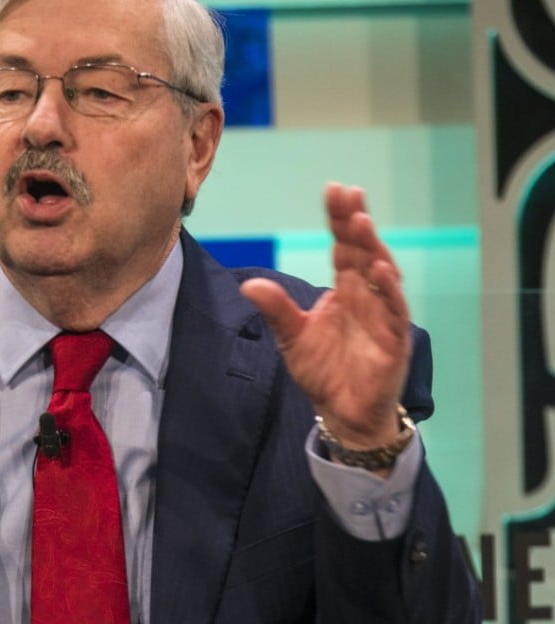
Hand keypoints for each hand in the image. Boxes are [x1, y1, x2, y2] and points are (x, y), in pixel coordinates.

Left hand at [240, 182, 410, 450]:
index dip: (340, 220)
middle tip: (348, 195)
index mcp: (345, 291)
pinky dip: (390, 290)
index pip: (343, 247)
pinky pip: (395, 310)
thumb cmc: (324, 371)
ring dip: (373, 248)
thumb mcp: (292, 337)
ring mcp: (383, 316)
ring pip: (382, 275)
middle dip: (356, 223)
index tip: (335, 190)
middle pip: (363, 252)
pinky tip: (379, 269)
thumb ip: (276, 309)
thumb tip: (248, 284)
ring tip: (361, 222)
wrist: (343, 413)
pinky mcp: (394, 340)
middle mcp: (367, 297)